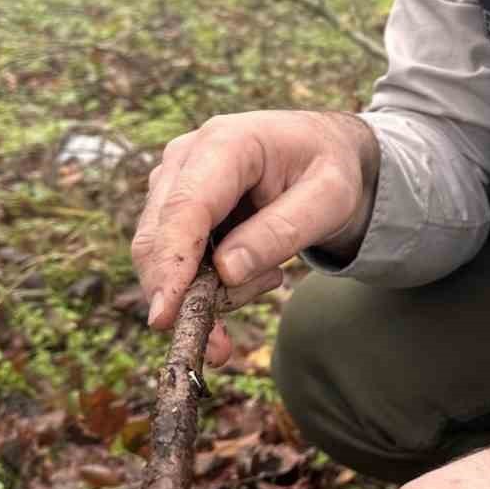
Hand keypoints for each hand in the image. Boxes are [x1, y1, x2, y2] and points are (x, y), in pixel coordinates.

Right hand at [133, 110, 380, 364]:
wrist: (326, 155)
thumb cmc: (331, 170)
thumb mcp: (329, 200)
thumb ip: (282, 231)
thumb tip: (225, 271)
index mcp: (226, 142)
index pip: (186, 208)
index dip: (171, 264)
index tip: (164, 316)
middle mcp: (187, 157)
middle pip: (158, 237)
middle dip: (185, 295)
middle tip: (225, 346)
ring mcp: (175, 182)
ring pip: (162, 257)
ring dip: (206, 291)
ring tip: (272, 276)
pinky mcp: (174, 208)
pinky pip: (173, 261)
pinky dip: (204, 287)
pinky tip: (255, 276)